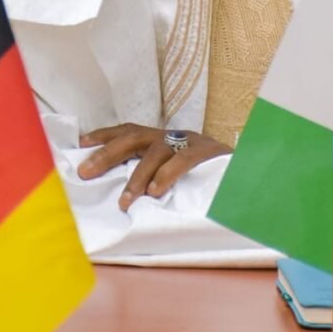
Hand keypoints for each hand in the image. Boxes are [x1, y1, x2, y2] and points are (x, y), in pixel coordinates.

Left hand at [78, 123, 231, 211]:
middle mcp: (173, 135)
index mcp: (164, 138)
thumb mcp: (177, 173)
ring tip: (126, 200)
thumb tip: (123, 197)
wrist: (252, 167)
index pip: (129, 131)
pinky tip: (156, 193)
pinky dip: (168, 175)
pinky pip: (184, 159)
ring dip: (137, 176)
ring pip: (156, 150)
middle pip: (135, 137)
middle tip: (85, 172)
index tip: (80, 144)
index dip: (105, 135)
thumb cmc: (208, 175)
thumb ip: (154, 178)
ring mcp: (191, 140)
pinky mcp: (208, 151)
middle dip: (107, 153)